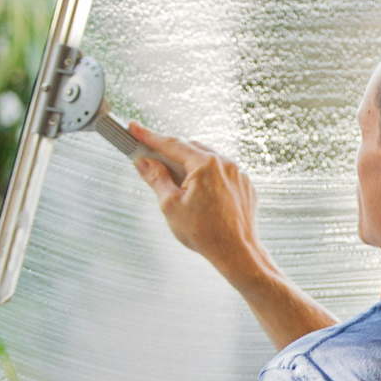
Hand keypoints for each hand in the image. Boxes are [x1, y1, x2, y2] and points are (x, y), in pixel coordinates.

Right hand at [130, 121, 263, 276]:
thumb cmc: (204, 233)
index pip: (171, 144)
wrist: (237, 253)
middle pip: (191, 149)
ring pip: (208, 160)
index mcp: (206, 164)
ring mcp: (238, 174)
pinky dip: (208, 177)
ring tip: (180, 186)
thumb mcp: (171, 205)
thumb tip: (143, 162)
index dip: (149, 136)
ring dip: (191, 165)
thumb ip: (156, 179)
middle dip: (171, 153)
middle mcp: (225, 163)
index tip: (134, 128)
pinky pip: (222, 173)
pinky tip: (201, 195)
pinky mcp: (245, 185)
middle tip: (153, 160)